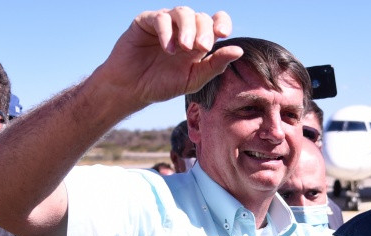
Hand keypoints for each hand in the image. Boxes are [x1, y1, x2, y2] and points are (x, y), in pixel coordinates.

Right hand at [95, 6, 242, 110]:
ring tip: (184, 48)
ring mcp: (165, 23)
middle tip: (201, 48)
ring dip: (188, 28)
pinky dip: (167, 32)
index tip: (223, 33)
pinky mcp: (146, 21)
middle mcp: (183, 29)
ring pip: (183, 12)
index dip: (222, 22)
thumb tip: (238, 51)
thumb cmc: (162, 85)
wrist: (132, 89)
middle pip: (201, 17)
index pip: (216, 21)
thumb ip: (215, 65)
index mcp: (198, 41)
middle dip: (204, 31)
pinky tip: (168, 49)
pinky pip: (161, 18)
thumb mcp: (193, 79)